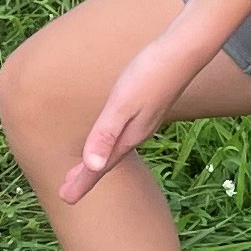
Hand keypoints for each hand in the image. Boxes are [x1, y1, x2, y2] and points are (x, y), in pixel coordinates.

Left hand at [63, 27, 207, 201]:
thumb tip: (92, 166)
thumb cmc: (150, 74)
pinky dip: (113, 144)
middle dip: (88, 177)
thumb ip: (107, 134)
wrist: (185, 51)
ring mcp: (145, 120)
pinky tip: (114, 137)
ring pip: (118, 149)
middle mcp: (138, 132)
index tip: (66, 199)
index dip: (82, 182)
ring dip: (100, 161)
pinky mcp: (148, 107)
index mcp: (129, 135)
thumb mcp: (122, 104)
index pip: (100, 166)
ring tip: (87, 170)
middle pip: (108, 160)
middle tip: (68, 193)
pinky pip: (126, 135)